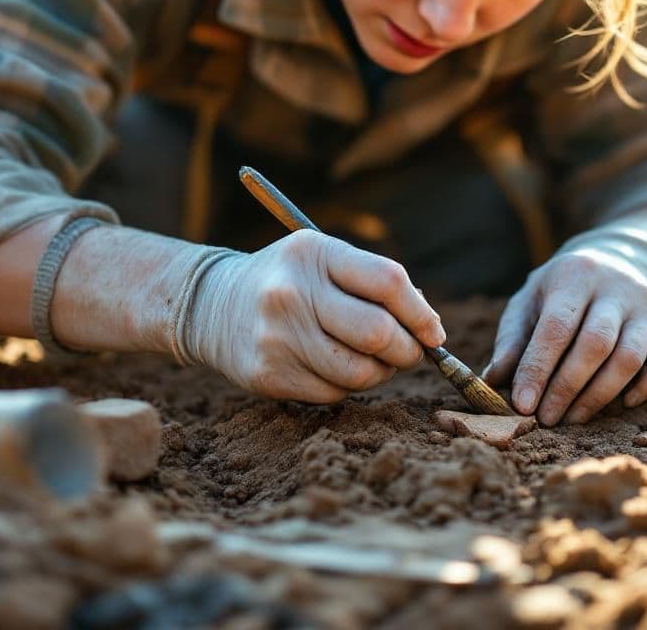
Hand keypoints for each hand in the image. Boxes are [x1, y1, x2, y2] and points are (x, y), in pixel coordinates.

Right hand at [181, 229, 445, 402]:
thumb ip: (374, 283)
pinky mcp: (268, 375)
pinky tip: (334, 367)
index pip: (387, 281)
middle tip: (409, 351)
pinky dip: (347, 386)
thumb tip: (429, 328)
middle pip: (378, 332)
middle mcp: (292, 292)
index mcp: (314, 253)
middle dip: (407, 349)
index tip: (433, 331)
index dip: (420, 312)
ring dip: (380, 372)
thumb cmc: (288, 279)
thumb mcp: (323, 259)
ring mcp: (277, 336)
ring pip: (360, 372)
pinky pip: (334, 394)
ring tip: (373, 360)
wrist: (213, 304)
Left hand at [483, 233, 646, 424]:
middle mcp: (616, 288)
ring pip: (629, 357)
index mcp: (574, 275)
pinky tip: (622, 403)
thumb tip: (492, 380)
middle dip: (567, 387)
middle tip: (546, 419)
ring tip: (572, 418)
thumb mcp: (531, 299)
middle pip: (595, 344)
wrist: (620, 260)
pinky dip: (646, 387)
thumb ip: (512, 338)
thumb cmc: (562, 290)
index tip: (523, 404)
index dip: (539, 367)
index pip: (556, 326)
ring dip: (600, 395)